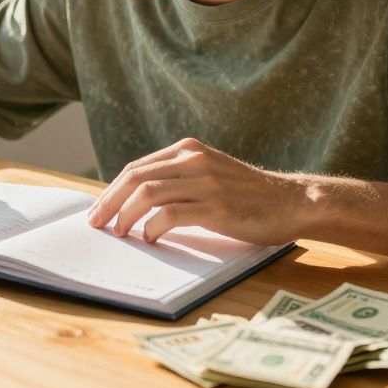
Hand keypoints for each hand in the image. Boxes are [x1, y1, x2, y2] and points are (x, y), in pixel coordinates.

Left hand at [85, 138, 307, 244]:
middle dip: (109, 202)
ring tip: (118, 233)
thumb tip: (133, 202)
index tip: (97, 210)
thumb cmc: (246, 195)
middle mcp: (194, 160)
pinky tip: (148, 238)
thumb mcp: (209, 174)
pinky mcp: (217, 206)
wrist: (291, 202)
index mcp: (188, 149)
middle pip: (135, 178)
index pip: (136, 167)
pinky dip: (152, 227)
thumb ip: (178, 179)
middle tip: (96, 223)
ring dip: (125, 215)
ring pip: (148, 194)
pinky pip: (171, 215)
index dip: (111, 190)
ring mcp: (206, 182)